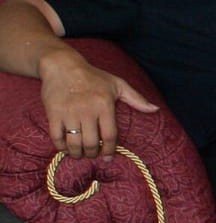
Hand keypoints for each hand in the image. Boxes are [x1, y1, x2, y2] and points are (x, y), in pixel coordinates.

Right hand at [38, 50, 157, 162]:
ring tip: (79, 154)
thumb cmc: (93, 76)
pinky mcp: (54, 113)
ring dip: (77, 153)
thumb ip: (136, 98)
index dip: (109, 150)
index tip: (108, 158)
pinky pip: (56, 136)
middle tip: (93, 155)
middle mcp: (87, 111)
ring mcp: (69, 112)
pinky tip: (65, 148)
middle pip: (91, 143)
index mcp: (105, 105)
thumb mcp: (118, 84)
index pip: (110, 135)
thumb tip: (155, 109)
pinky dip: (60, 146)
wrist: (62, 65)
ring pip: (74, 142)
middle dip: (92, 153)